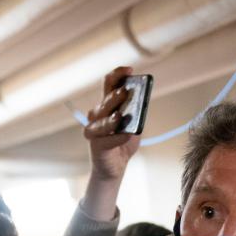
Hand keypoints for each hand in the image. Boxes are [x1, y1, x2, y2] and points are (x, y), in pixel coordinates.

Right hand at [84, 66, 140, 182]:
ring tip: (119, 116)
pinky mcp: (96, 145)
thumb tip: (141, 102)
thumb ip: (137, 113)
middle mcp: (97, 114)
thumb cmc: (123, 142)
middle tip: (125, 92)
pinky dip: (117, 138)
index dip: (118, 74)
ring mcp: (94, 130)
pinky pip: (106, 140)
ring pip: (100, 120)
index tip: (130, 69)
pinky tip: (126, 135)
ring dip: (110, 118)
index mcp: (107, 104)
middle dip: (114, 96)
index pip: (109, 83)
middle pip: (104, 101)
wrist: (116, 166)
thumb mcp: (134, 125)